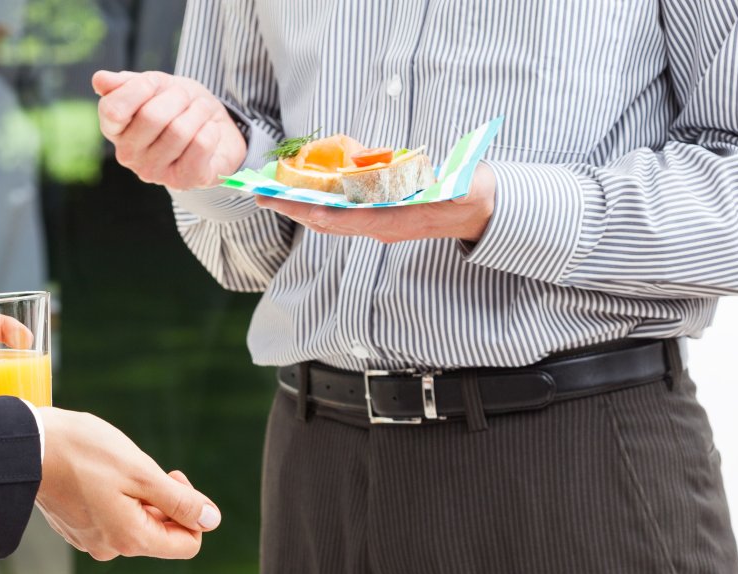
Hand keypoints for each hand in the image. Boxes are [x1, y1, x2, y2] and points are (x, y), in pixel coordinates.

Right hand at [34, 408, 220, 560]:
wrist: (26, 447)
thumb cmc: (84, 454)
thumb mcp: (142, 472)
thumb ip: (180, 501)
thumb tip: (211, 521)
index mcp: (131, 540)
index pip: (187, 544)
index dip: (192, 512)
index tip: (172, 478)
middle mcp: (111, 549)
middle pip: (160, 532)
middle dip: (163, 500)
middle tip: (145, 467)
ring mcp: (91, 540)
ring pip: (135, 523)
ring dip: (137, 496)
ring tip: (114, 469)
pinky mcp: (75, 528)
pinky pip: (110, 518)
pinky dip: (114, 497)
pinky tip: (96, 474)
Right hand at [92, 70, 245, 189]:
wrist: (214, 128)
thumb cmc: (179, 106)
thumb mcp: (155, 85)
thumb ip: (129, 83)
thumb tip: (99, 80)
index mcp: (115, 129)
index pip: (113, 110)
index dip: (140, 87)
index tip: (155, 83)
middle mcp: (128, 155)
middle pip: (152, 117)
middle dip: (177, 97)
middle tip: (186, 98)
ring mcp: (154, 172)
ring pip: (180, 130)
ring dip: (198, 111)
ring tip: (200, 112)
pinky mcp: (183, 182)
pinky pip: (201, 144)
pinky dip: (211, 129)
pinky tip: (209, 132)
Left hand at [255, 164, 497, 242]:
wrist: (475, 209)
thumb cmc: (469, 194)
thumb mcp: (466, 188)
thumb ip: (459, 187)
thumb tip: (458, 183)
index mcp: (399, 221)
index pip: (358, 220)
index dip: (332, 215)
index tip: (306, 209)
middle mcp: (381, 226)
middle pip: (331, 221)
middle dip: (296, 209)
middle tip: (263, 197)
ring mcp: (375, 223)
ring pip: (329, 219)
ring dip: (299, 207)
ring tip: (270, 196)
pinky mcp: (374, 216)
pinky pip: (337, 212)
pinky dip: (316, 202)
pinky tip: (300, 192)